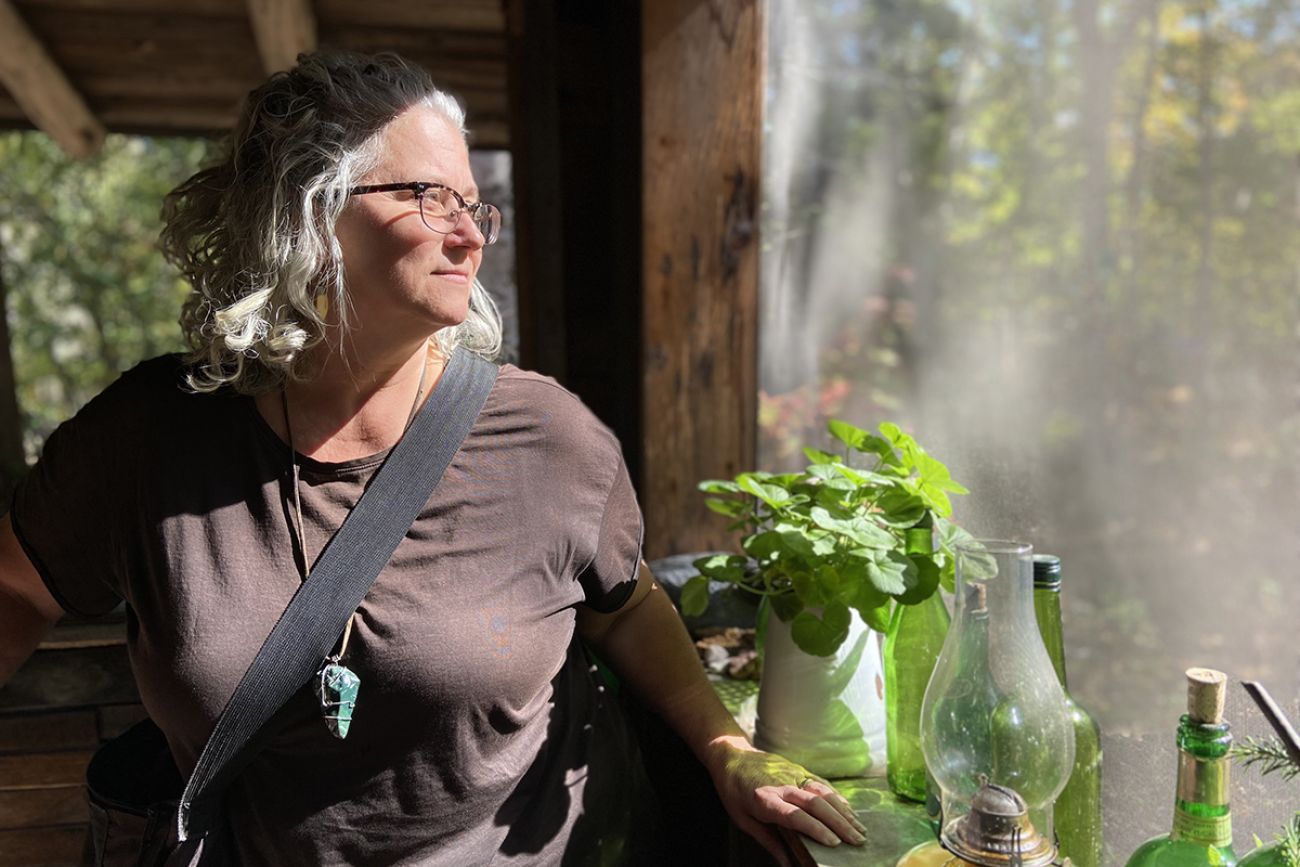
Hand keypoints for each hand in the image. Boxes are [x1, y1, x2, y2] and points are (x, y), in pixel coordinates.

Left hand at [705, 735, 867, 866]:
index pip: (795, 816)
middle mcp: (782, 785)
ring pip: (823, 792)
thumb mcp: (743, 820)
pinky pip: (821, 782)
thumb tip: (787, 864)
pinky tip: (849, 809)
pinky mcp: (798, 768)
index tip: (834, 843)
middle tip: (856, 841)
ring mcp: (792, 774)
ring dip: (843, 811)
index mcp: (765, 799)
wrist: (731, 757)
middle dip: (839, 823)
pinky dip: (837, 796)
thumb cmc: (734, 791)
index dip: (816, 829)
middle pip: (815, 804)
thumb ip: (768, 841)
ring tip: (859, 828)